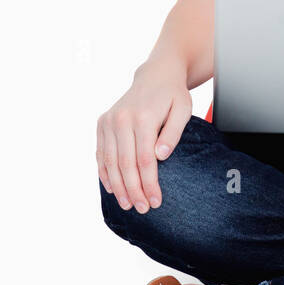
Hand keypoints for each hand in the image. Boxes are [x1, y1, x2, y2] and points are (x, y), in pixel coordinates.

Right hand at [96, 60, 191, 212]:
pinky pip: (101, 153)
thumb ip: (172, 133)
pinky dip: (105, 172)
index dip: (149, 183)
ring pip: (110, 161)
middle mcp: (121, 119)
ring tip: (128, 205)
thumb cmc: (173, 95)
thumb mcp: (182, 110)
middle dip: (134, 190)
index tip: (156, 201)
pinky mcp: (102, 123)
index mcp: (143, 117)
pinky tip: (112, 189)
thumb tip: (161, 156)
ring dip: (118, 186)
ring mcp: (109, 121)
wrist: (155, 75)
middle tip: (143, 209)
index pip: (144, 159)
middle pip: (125, 163)